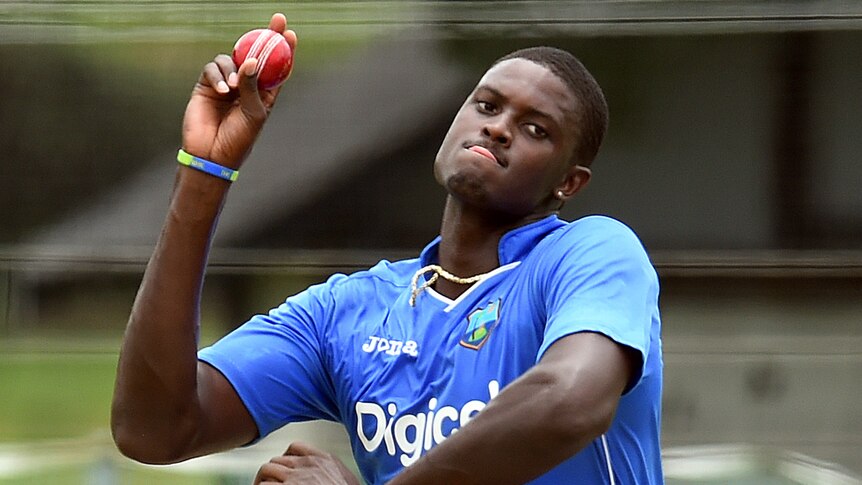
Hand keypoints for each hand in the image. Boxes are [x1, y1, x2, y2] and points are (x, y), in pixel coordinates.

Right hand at [182, 13, 296, 168]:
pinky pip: (212, 69)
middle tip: (276, 22)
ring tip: (233, 89)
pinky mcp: (206, 85)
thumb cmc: (239, 139)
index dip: (283, 48)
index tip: (289, 33)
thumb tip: (253, 59)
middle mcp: (246, 85)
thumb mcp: (253, 113)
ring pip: (231, 59)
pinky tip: (222, 90)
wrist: (211, 155)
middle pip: (256, 54)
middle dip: (265, 36)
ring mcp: (226, 83)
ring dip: (234, 68)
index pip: (276, 66)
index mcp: (264, 93)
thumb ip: (253, 86)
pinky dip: (218, 75)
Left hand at [253, 441, 360, 484]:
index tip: (285, 469)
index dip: (287, 459)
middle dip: (273, 472)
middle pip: (278, 459)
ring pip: (267, 470)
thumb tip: (335, 475)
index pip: (296, 448)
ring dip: (264, 481)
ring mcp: (294, 479)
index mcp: (323, 460)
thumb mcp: (347, 478)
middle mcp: (307, 466)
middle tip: (269, 483)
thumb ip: (336, 471)